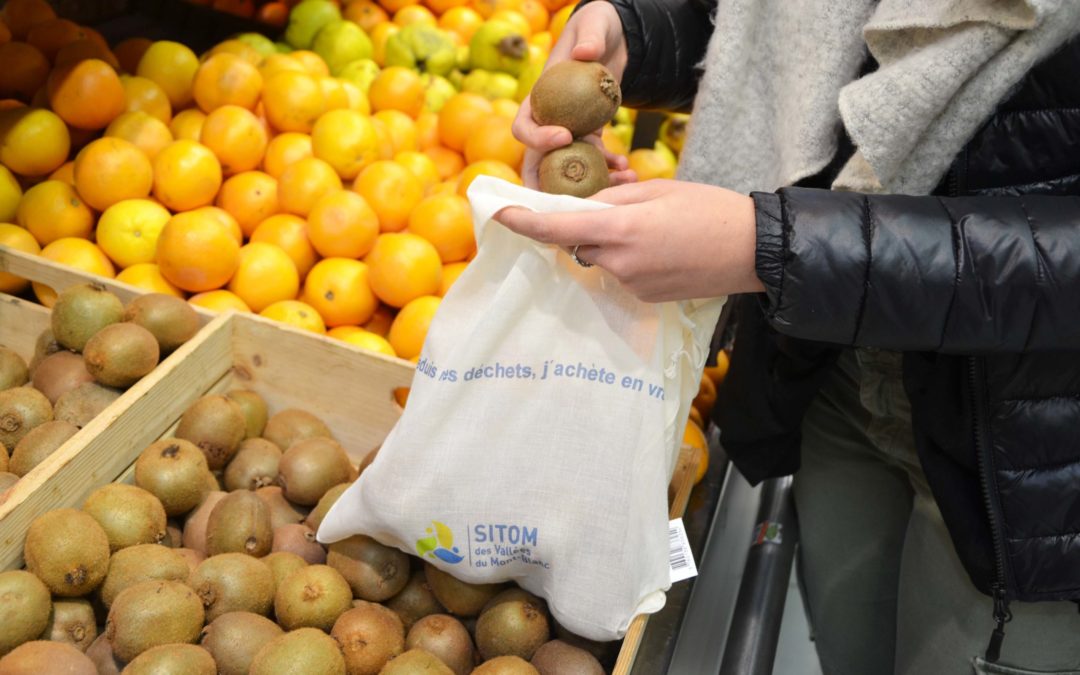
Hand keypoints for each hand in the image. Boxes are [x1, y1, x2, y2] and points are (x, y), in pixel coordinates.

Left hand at [494, 180, 765, 301]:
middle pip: (579, 242)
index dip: (523, 222)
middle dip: (584, 224)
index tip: (499, 213)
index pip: (557, 228)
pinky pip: (622, 273)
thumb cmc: (709, 209)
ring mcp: (632, 284)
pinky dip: (630, 258)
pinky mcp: (645, 298)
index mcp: (621, 229)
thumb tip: (585, 205)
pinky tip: (663, 247)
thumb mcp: (657, 191)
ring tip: (653, 226)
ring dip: (612, 241)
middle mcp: (620, 262)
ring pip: (601, 257)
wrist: (752, 250)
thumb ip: (613, 199)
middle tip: (615, 204)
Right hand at [511, 1, 634, 187]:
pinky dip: (609, 169)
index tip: (565, 136)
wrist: (612, 38)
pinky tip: (627, 167)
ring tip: (621, 179)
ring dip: (591, 183)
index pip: (523, 128)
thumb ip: (589, 36)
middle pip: (538, 163)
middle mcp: (547, 121)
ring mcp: (568, 132)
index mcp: (537, 99)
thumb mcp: (594, 23)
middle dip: (554, 186)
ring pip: (569, 169)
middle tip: (578, 197)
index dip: (538, 139)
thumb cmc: (595, 26)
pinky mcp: (590, 136)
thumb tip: (584, 54)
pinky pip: (594, 161)